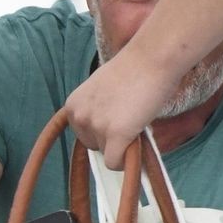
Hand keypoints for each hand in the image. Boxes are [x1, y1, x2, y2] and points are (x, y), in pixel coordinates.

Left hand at [63, 49, 172, 169]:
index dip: (102, 131)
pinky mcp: (115, 135)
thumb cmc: (132, 71)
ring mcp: (96, 126)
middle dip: (112, 139)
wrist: (150, 60)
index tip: (117, 120)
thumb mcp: (101, 92)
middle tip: (130, 121)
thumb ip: (97, 111)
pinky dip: (127, 162)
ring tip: (137, 123)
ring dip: (123, 146)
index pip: (83, 134)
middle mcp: (78, 116)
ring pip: (107, 155)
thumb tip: (104, 137)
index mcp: (72, 105)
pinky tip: (138, 144)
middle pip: (93, 146)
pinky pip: (115, 163)